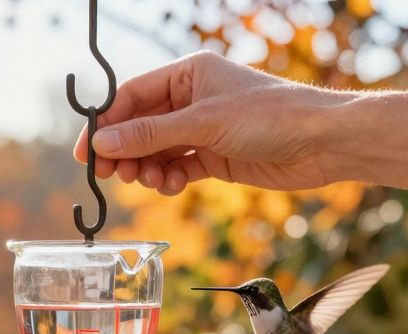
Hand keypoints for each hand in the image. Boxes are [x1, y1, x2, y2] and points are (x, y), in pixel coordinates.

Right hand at [73, 51, 352, 195]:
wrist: (321, 143)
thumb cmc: (269, 117)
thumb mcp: (203, 123)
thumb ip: (150, 135)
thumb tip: (103, 143)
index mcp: (188, 73)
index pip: (132, 96)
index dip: (106, 123)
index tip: (86, 152)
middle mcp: (192, 98)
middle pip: (140, 126)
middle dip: (125, 151)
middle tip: (111, 175)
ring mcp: (203, 129)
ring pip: (156, 151)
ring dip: (147, 168)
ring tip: (150, 181)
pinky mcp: (214, 156)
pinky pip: (177, 168)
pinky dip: (169, 179)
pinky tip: (173, 186)